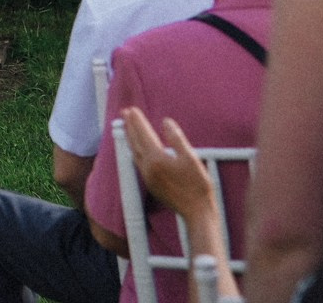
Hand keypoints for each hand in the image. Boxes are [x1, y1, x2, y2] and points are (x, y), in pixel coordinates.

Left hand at [120, 108, 217, 225]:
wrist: (197, 212)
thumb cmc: (197, 186)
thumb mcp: (191, 158)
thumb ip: (176, 138)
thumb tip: (165, 122)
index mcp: (157, 160)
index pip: (144, 135)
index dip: (138, 121)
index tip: (132, 109)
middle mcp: (148, 168)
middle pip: (136, 142)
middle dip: (130, 126)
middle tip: (125, 112)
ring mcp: (148, 177)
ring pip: (135, 153)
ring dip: (131, 138)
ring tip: (127, 126)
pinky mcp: (151, 184)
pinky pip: (138, 162)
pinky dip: (135, 150)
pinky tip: (137, 149)